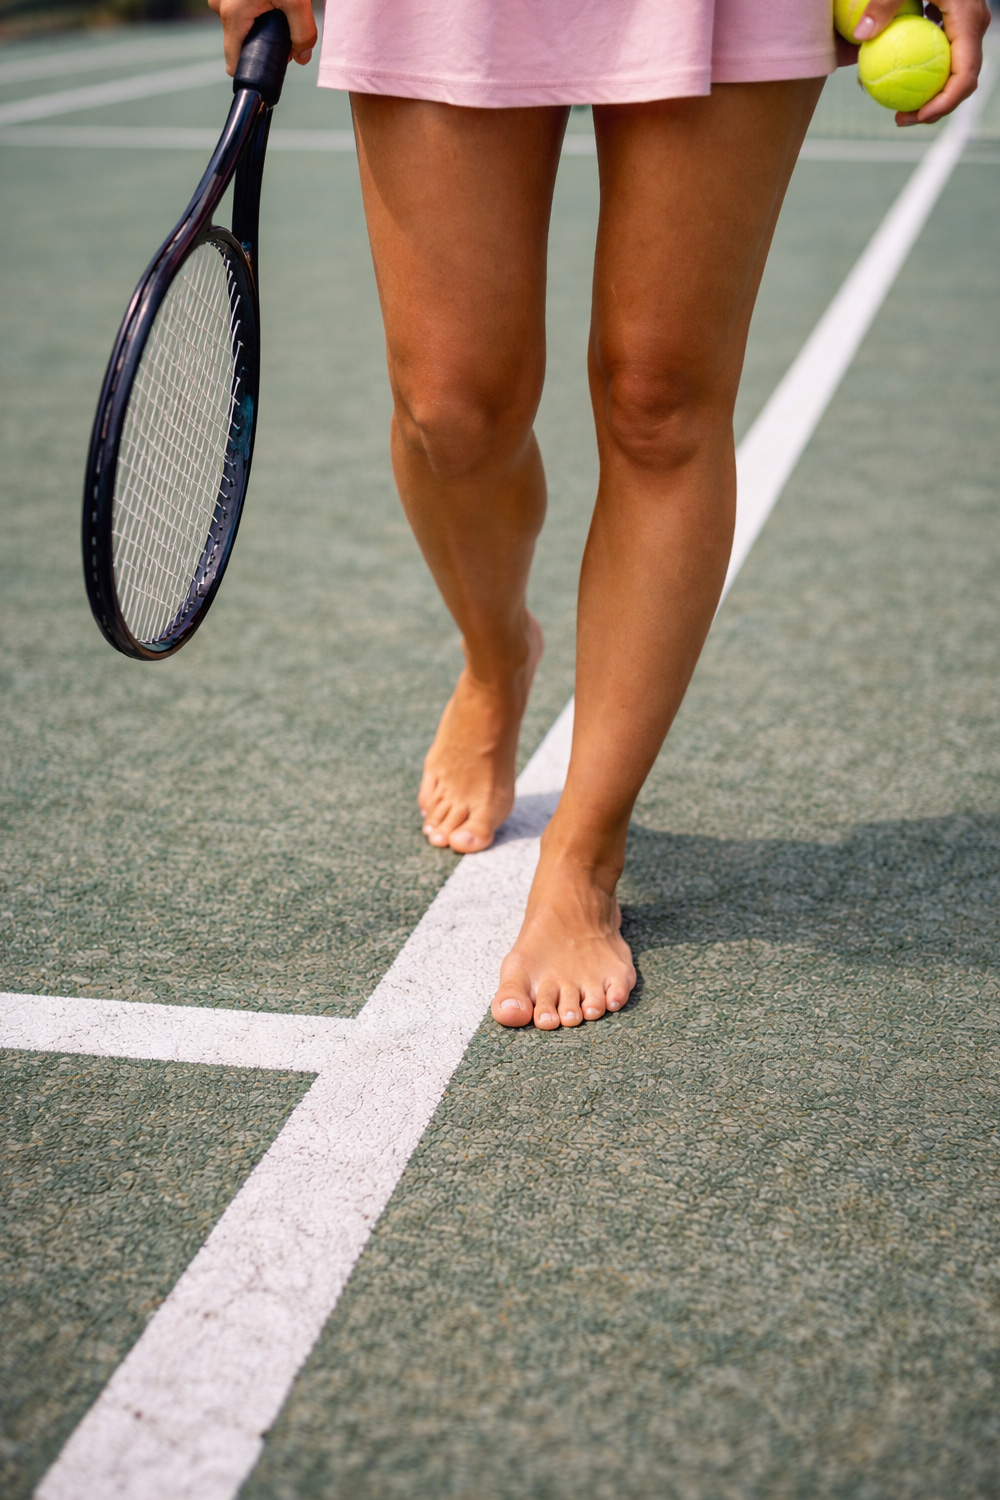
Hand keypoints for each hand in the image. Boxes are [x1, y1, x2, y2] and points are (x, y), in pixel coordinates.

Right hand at [206, 0, 317, 76]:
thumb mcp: (298, 2)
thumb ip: (303, 35)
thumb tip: (301, 58)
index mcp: (233, 16)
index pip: (233, 62)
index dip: (253, 69)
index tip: (272, 66)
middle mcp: (219, 6)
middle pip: (241, 42)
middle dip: (263, 41)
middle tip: (284, 27)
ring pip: (240, 23)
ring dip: (259, 22)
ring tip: (278, 6)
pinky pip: (237, 6)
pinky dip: (254, 7)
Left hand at [850, 0, 990, 125]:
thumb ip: (882, 3)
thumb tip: (862, 35)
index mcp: (967, 19)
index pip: (965, 75)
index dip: (945, 103)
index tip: (917, 116)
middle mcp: (974, 24)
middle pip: (963, 80)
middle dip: (935, 107)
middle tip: (900, 119)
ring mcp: (968, 24)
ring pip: (956, 70)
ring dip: (931, 92)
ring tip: (899, 107)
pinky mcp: (957, 21)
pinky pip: (947, 55)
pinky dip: (928, 71)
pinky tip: (898, 77)